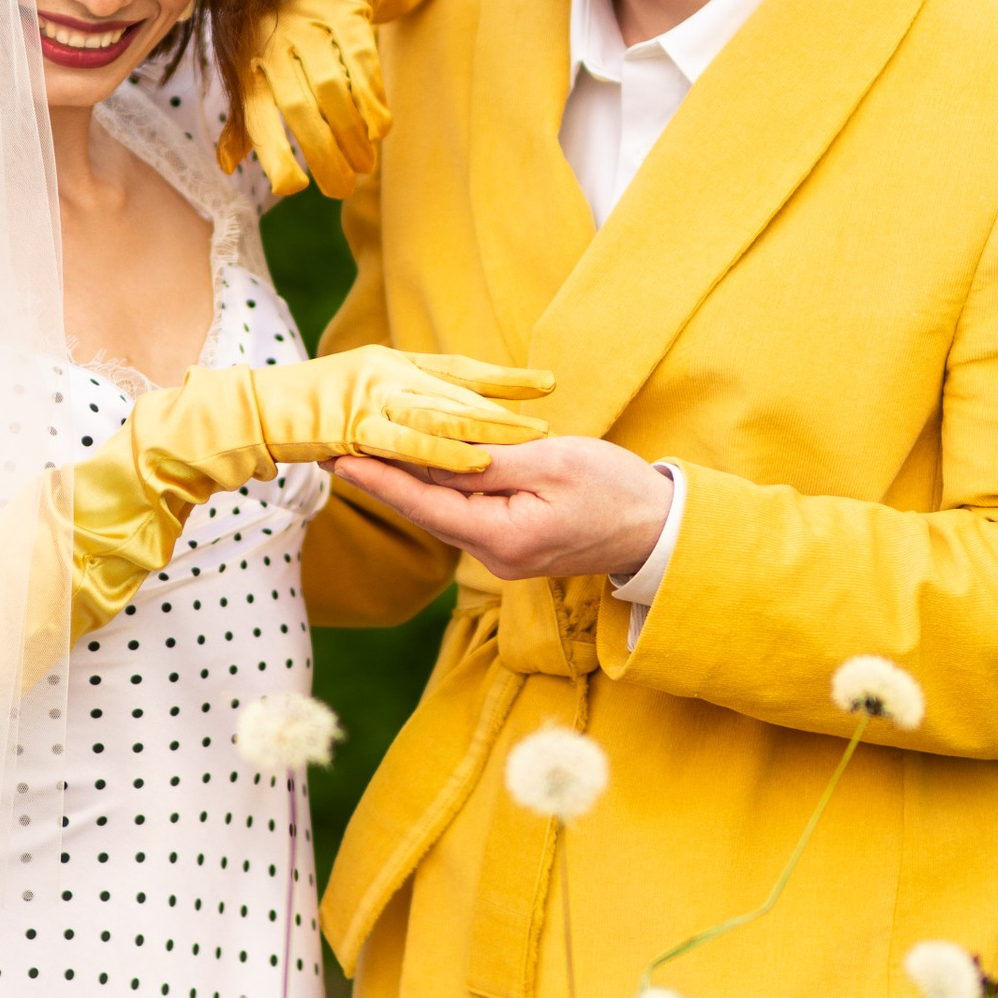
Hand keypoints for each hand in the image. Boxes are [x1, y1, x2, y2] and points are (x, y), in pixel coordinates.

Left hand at [221, 0, 388, 201]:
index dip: (272, 152)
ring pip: (332, 89)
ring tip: (364, 165)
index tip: (293, 186)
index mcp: (247, 64)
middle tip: (342, 189)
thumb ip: (244, 119)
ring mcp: (310, 27)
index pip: (255, 114)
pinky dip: (372, 99)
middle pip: (299, 109)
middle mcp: (274, 45)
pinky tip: (379, 127)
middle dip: (323, 155)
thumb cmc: (279, 39)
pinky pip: (362, 62)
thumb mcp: (252, 70)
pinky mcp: (346, 14)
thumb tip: (226, 165)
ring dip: (351, 134)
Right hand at [249, 348, 552, 474]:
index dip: (503, 377)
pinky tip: (480, 463)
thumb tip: (435, 415)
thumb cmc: (301, 406)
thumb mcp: (356, 392)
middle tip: (552, 411)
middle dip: (506, 403)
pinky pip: (408, 442)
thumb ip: (396, 403)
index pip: (459, 369)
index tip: (547, 382)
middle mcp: (387, 373)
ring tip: (531, 437)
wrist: (248, 409)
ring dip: (488, 425)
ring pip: (442, 412)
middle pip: (459, 390)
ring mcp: (370, 396)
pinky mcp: (354, 425)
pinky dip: (446, 453)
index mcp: (392, 364)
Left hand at [329, 436, 672, 585]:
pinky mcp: (513, 542)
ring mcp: (503, 553)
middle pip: (427, 509)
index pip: (424, 505)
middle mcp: (494, 555)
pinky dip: (443, 483)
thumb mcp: (552, 463)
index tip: (338, 456)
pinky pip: (467, 510)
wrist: (659, 529)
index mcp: (501, 538)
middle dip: (385, 474)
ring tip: (369, 444)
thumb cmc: (614, 490)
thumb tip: (434, 453)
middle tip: (339, 441)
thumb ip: (490, 461)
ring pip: (446, 509)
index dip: (379, 478)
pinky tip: (423, 459)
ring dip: (411, 476)